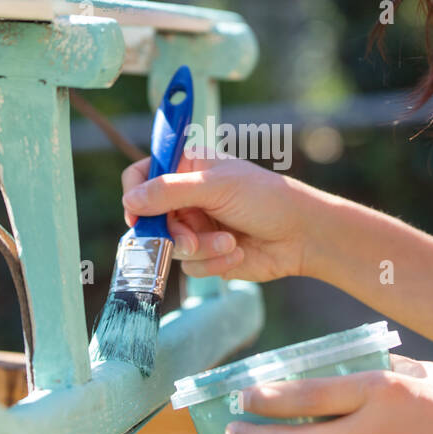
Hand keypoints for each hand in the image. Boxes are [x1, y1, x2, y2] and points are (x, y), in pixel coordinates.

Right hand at [121, 145, 313, 282]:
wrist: (301, 235)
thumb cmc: (265, 198)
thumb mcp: (216, 186)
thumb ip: (170, 191)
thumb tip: (131, 200)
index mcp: (186, 167)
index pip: (142, 175)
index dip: (135, 194)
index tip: (138, 213)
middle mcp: (186, 197)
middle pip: (149, 219)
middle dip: (172, 232)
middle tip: (190, 239)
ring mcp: (195, 227)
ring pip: (170, 246)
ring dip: (201, 248)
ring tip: (230, 242)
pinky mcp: (206, 254)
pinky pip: (190, 266)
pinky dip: (214, 261)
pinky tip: (237, 251)